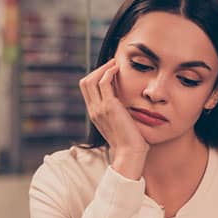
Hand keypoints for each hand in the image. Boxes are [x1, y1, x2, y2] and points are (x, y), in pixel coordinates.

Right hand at [79, 59, 148, 178]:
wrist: (131, 153)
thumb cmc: (131, 141)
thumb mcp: (122, 123)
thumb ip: (119, 112)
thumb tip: (127, 103)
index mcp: (95, 113)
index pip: (87, 89)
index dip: (96, 77)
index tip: (110, 70)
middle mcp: (93, 110)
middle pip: (85, 82)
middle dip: (98, 69)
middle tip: (112, 64)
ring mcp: (99, 108)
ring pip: (91, 80)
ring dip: (103, 68)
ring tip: (115, 63)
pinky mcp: (109, 107)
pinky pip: (104, 83)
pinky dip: (109, 72)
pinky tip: (118, 68)